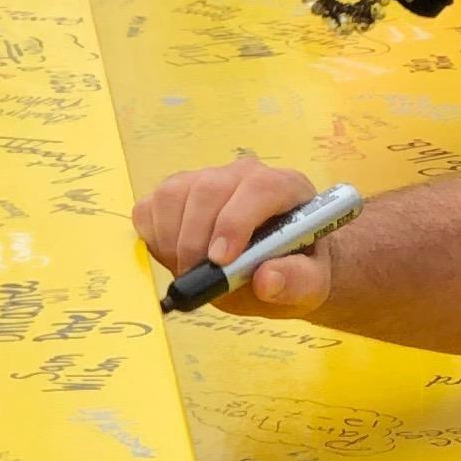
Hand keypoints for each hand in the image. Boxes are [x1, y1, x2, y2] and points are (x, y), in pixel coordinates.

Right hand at [132, 158, 323, 309]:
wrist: (277, 267)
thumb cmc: (295, 270)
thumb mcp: (310, 285)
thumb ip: (296, 282)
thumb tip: (268, 280)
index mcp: (285, 187)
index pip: (258, 188)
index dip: (235, 222)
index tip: (221, 261)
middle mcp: (244, 174)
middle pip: (208, 189)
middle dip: (196, 240)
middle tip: (199, 278)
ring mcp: (207, 178)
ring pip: (173, 194)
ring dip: (173, 241)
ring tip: (191, 271)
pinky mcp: (176, 193)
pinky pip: (150, 207)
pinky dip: (154, 237)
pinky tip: (176, 257)